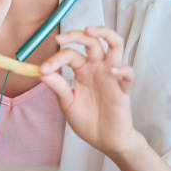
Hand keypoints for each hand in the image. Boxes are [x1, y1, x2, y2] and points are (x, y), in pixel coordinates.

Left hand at [40, 26, 139, 157]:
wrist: (105, 141)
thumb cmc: (87, 121)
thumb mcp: (67, 103)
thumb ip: (58, 87)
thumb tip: (41, 72)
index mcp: (82, 70)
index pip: (70, 54)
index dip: (55, 59)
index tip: (43, 70)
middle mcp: (97, 68)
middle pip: (91, 41)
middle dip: (76, 34)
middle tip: (60, 38)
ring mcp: (112, 76)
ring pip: (115, 45)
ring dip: (104, 33)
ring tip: (90, 30)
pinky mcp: (124, 89)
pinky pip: (129, 73)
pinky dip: (122, 69)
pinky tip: (112, 70)